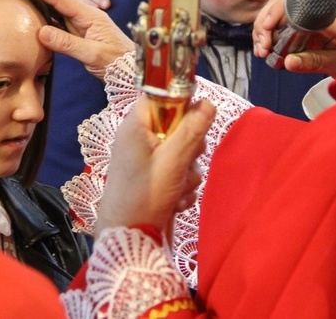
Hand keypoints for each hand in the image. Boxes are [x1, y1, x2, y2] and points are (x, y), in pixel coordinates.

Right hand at [14, 0, 134, 79]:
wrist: (132, 70)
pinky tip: (34, 9)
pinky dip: (44, 13)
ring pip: (55, 7)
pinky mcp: (79, 33)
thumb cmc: (118, 63)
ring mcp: (81, 24)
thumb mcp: (93, 55)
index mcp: (89, 16)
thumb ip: (68, 44)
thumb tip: (42, 32)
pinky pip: (58, 21)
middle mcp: (84, 15)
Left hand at [95, 96, 215, 235]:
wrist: (127, 238)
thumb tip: (208, 103)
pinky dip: (182, 185)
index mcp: (136, 126)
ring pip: (182, 151)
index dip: (181, 104)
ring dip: (188, 171)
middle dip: (190, 146)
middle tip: (186, 161)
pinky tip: (177, 200)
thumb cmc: (143, 196)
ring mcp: (146, 159)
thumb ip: (191, 132)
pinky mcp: (153, 177)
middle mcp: (140, 138)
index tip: (196, 121)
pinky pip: (178, 171)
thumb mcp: (172, 162)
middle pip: (177, 125)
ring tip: (179, 187)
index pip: (160, 97)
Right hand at [253, 0, 335, 76]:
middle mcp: (309, 17)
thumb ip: (315, 62)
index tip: (268, 30)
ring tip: (262, 53)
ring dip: (262, 35)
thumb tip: (287, 62)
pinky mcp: (298, 37)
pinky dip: (267, 42)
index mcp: (322, 17)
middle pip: (278, 8)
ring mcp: (302, 26)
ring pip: (273, 20)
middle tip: (263, 48)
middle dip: (263, 26)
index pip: (293, 3)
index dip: (275, 13)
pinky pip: (277, 34)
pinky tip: (266, 54)